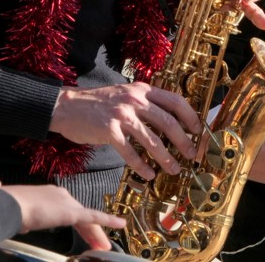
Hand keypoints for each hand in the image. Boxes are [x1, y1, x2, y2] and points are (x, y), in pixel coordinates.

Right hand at [0, 184, 125, 250]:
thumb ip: (27, 219)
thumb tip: (25, 225)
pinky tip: (120, 223)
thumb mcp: (20, 215)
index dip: (77, 225)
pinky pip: (93, 217)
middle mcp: (60, 195)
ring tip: (104, 247)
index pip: (68, 211)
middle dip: (90, 231)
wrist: (9, 205)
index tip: (81, 236)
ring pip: (88, 219)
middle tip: (98, 244)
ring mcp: (66, 201)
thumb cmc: (9, 210)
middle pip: (81, 215)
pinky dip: (107, 220)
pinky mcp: (71, 211)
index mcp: (48, 195)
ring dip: (96, 233)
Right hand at [49, 83, 200, 179]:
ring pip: (152, 140)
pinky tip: (148, 175)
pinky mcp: (109, 131)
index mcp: (141, 90)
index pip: (175, 100)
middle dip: (183, 141)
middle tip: (191, 154)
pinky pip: (131, 153)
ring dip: (166, 158)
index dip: (190, 117)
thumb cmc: (97, 103)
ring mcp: (121, 115)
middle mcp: (134, 100)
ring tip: (174, 169)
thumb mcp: (125, 94)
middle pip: (168, 122)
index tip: (197, 131)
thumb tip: (169, 121)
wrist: (66, 107)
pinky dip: (142, 166)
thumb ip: (144, 102)